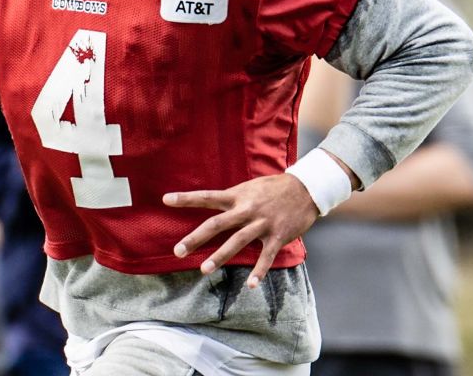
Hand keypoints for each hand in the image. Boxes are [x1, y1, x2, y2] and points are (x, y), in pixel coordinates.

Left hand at [163, 174, 318, 287]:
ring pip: (237, 241)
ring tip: (203, 270)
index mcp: (237, 196)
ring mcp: (262, 223)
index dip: (186, 198)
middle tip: (177, 251)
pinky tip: (250, 285)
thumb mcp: (249, 187)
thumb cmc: (274, 188)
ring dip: (220, 256)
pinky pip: (266, 257)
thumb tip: (212, 203)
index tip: (166, 199)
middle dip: (196, 238)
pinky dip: (259, 272)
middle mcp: (247, 210)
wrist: (306, 188)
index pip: (207, 196)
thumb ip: (232, 198)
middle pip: (216, 224)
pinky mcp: (277, 236)